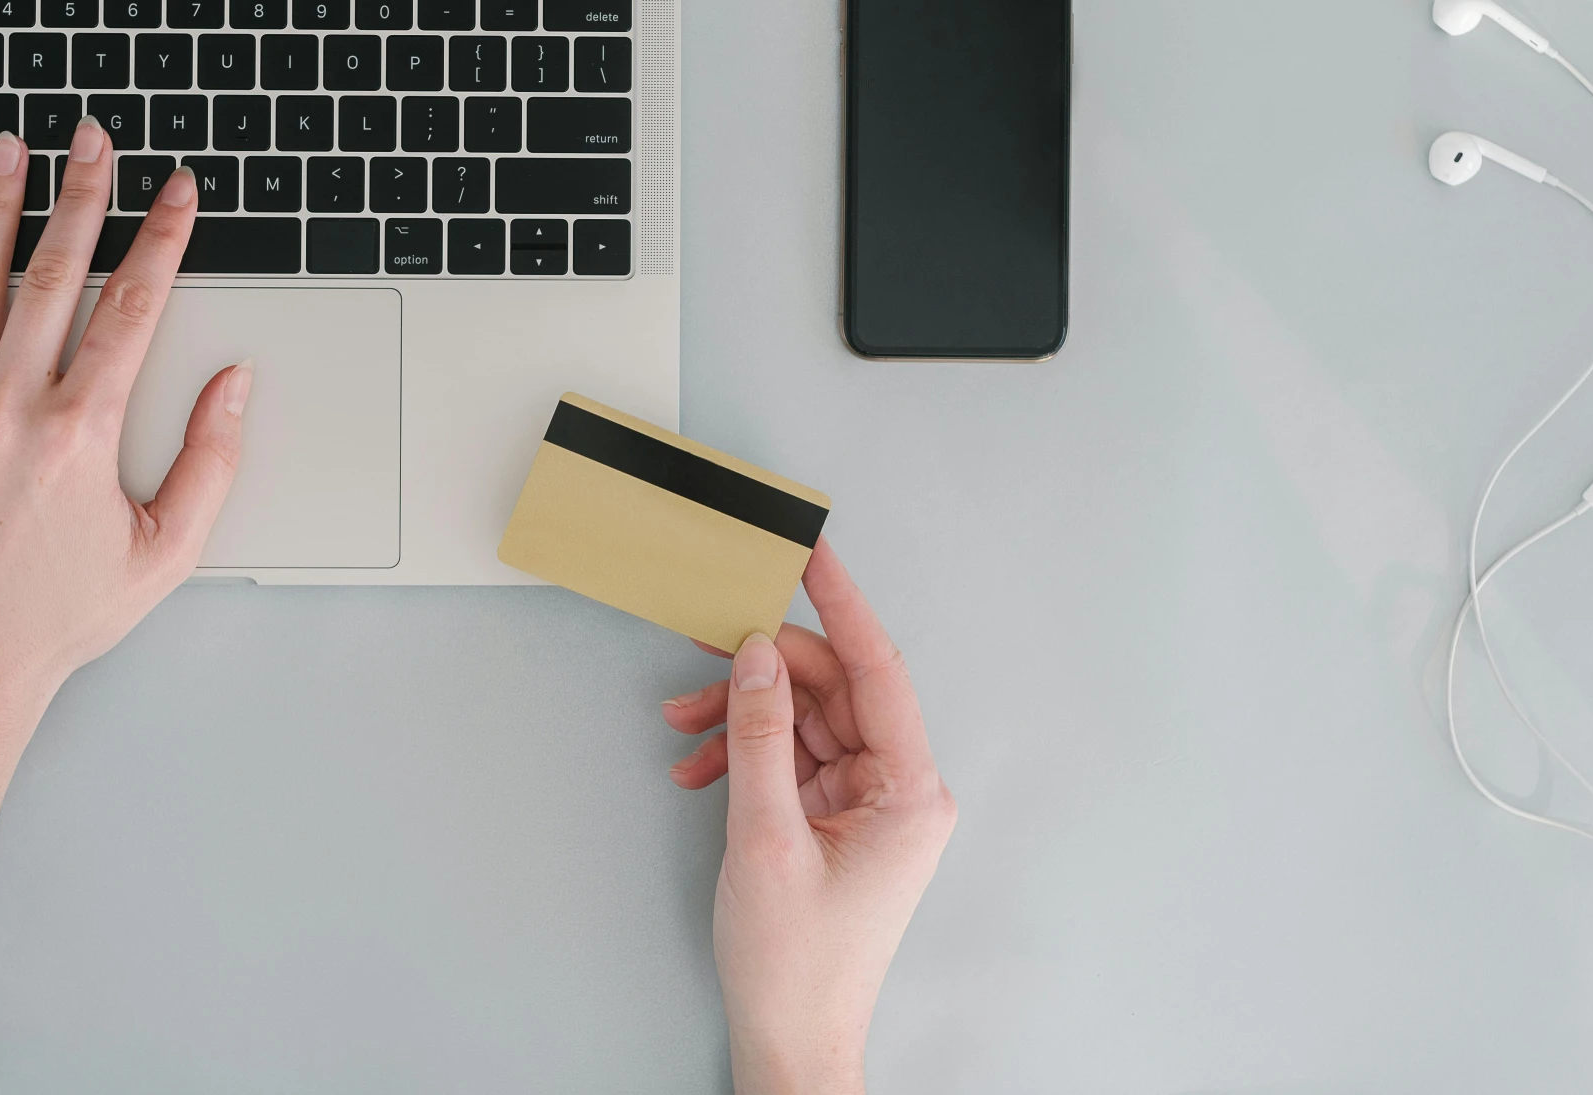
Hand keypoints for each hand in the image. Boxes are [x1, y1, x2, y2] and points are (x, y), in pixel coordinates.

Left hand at [0, 124, 246, 734]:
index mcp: (80, 434)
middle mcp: (9, 410)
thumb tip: (235, 384)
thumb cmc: (59, 618)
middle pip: (55, 274)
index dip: (162, 239)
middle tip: (94, 139)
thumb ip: (210, 462)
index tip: (177, 192)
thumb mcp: (165, 552)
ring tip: (10, 149)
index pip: (134, 309)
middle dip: (83, 196)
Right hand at [661, 542, 955, 1094]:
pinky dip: (742, 755)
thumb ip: (759, 736)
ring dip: (739, 716)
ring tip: (681, 727)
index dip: (840, 604)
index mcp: (910, 791)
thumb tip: (755, 656)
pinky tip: (697, 767)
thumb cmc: (795, 963)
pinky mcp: (833, 818)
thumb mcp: (765, 837)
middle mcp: (898, 788)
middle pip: (830, 689)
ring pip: (802, 719)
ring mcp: (866, 803)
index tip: (810, 553)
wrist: (790, 1039)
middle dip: (759, 671)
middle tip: (698, 646)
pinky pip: (789, 756)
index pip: (876, 669)